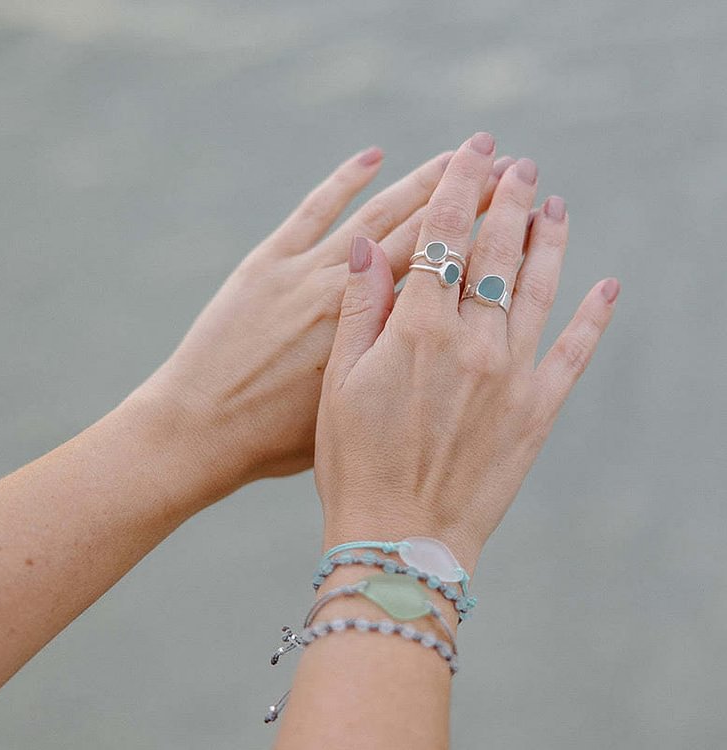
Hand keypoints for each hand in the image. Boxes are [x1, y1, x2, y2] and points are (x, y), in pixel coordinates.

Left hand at [129, 146, 513, 510]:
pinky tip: (373, 156)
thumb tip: (431, 350)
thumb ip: (390, 374)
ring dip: (420, 181)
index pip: (443, 275)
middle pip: (422, 233)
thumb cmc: (276, 442)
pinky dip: (343, 181)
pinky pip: (314, 210)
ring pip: (377, 214)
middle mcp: (348, 293)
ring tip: (457, 155)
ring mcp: (306, 271)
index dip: (483, 242)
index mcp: (375, 335)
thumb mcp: (348, 414)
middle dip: (467, 197)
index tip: (516, 213)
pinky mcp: (267, 263)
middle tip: (506, 166)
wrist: (199, 433)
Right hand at [315, 132, 618, 573]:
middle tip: (521, 165)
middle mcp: (472, 342)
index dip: (460, 189)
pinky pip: (572, 354)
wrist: (400, 535)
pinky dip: (593, 318)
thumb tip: (367, 245)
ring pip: (537, 290)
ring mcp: (511, 376)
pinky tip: (607, 288)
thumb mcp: (339, 381)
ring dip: (549, 243)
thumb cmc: (355, 461)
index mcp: (418, 330)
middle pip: (496, 253)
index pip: (445, 237)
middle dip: (509, 201)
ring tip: (555, 205)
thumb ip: (359, 308)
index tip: (473, 153)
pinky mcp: (536, 412)